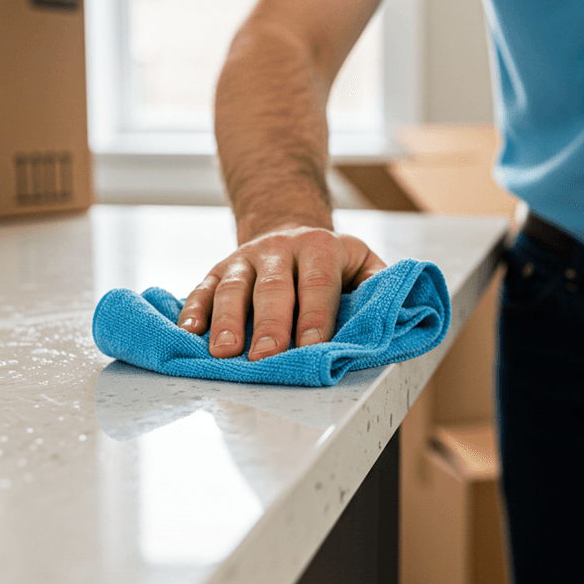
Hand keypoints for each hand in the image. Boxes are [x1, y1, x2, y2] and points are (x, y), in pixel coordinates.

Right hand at [177, 226, 386, 359]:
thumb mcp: (363, 262)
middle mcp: (279, 248)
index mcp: (320, 248)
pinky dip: (193, 310)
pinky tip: (190, 333)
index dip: (316, 316)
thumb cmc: (332, 261)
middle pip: (274, 288)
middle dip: (270, 325)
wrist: (287, 225)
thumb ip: (379, 287)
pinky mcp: (219, 269)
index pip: (318, 283)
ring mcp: (245, 258)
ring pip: (234, 287)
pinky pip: (203, 288)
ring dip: (227, 320)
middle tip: (265, 358)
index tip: (312, 346)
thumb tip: (394, 315)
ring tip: (224, 351)